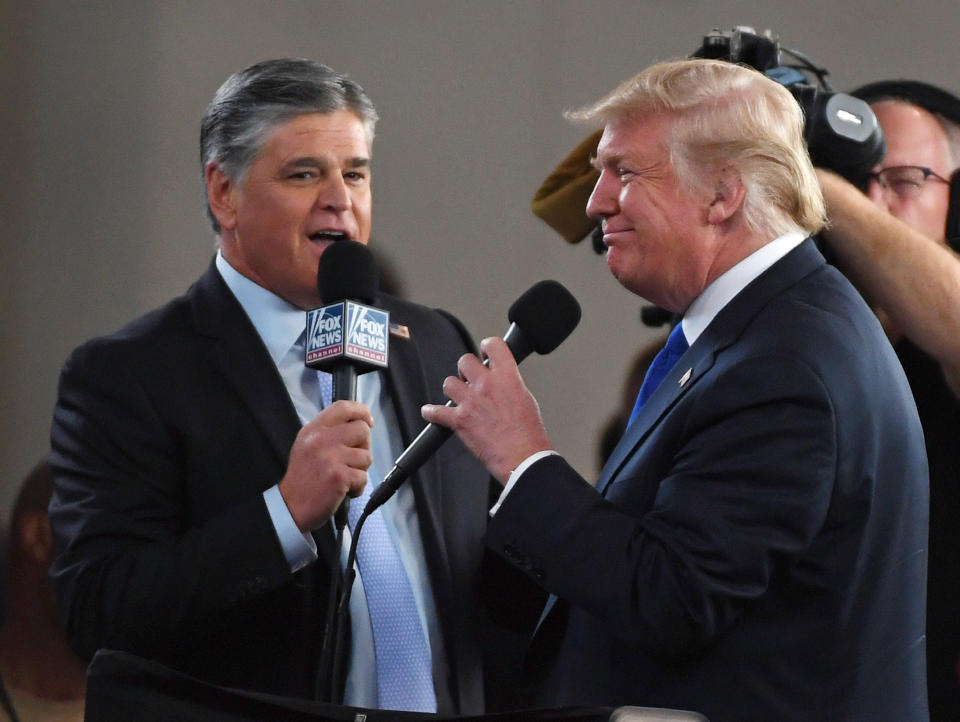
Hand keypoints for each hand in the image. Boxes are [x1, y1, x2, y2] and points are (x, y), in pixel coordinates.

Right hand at [279, 400, 373, 530]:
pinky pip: (363, 477)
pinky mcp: (339, 476)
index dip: (361, 411)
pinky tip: (344, 490)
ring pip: (366, 456)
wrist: (290, 506)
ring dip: (360, 470)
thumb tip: (361, 423)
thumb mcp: (308, 445)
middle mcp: (322, 439)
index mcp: (314, 429)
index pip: (343, 407)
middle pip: (362, 430)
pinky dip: (357, 487)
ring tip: (343, 477)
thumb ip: (329, 431)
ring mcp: (331, 457)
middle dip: (364, 446)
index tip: (368, 421)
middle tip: (352, 459)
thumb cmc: (303, 477)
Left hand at [421, 337, 551, 483]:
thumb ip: (510, 383)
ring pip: (449, 382)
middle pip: (465, 360)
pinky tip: (432, 412)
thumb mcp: (526, 397)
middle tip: (471, 380)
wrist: (523, 457)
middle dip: (467, 370)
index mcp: (507, 377)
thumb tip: (501, 380)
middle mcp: (487, 385)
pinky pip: (435, 411)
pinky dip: (431, 412)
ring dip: (453, 390)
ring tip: (460, 398)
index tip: (485, 354)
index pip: (493, 345)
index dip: (487, 347)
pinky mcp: (459, 420)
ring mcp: (471, 402)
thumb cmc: (528, 433)